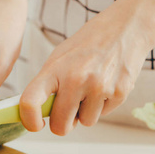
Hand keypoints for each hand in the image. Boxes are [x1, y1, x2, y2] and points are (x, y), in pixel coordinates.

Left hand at [20, 0, 154, 134]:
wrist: (125, 27)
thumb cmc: (86, 45)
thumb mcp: (58, 59)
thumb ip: (45, 87)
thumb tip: (34, 114)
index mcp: (54, 69)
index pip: (30, 102)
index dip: (29, 121)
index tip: (35, 125)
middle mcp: (75, 79)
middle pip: (60, 125)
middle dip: (62, 124)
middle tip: (66, 111)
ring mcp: (99, 87)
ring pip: (85, 122)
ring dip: (85, 112)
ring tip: (90, 88)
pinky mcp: (120, 92)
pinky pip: (103, 115)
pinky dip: (102, 105)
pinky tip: (104, 85)